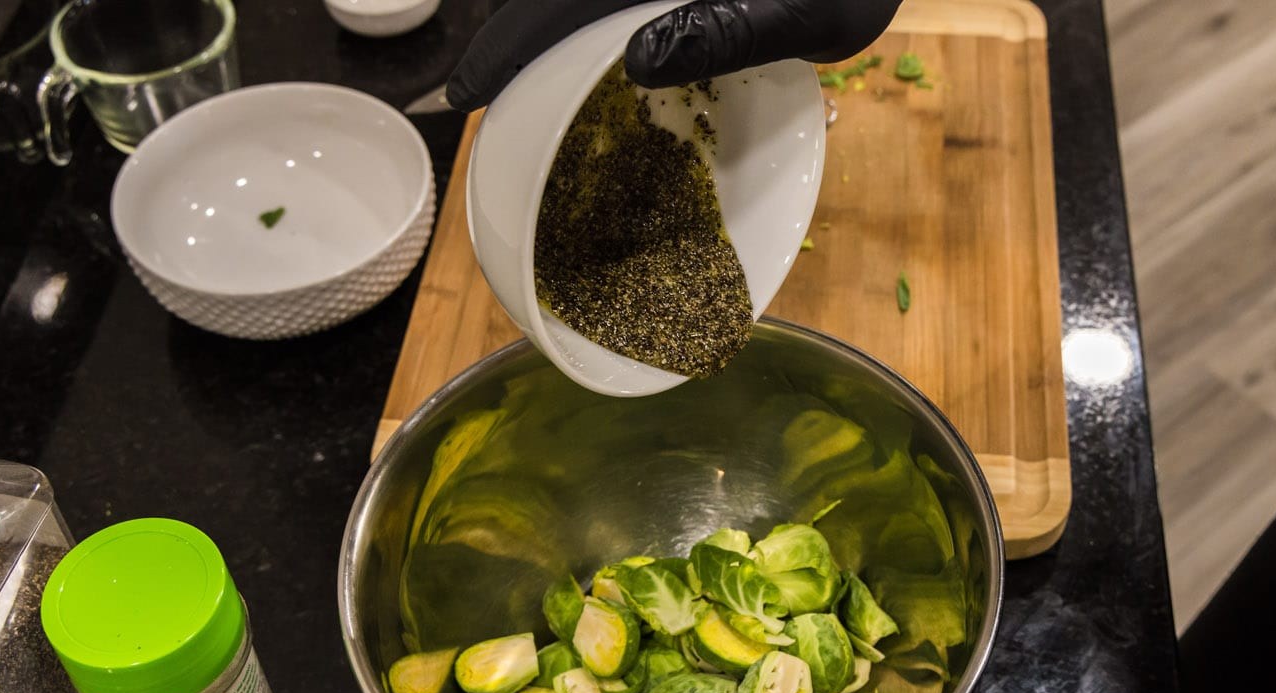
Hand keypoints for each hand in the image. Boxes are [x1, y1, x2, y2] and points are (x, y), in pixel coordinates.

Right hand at [446, 0, 901, 111]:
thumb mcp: (815, 10)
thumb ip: (731, 28)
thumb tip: (639, 60)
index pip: (555, 4)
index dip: (501, 45)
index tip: (460, 93)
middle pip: (553, 1)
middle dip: (514, 43)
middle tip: (484, 100)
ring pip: (580, 4)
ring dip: (547, 35)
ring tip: (527, 89)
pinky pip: (619, 9)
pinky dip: (589, 30)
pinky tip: (594, 60)